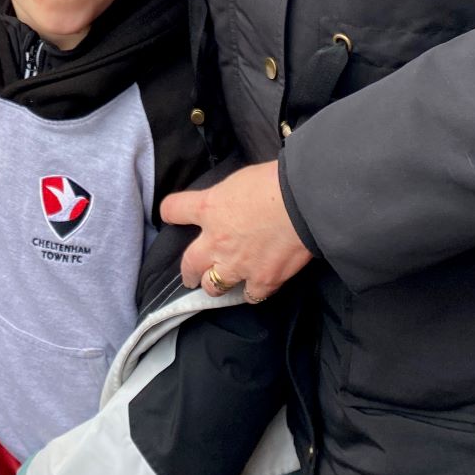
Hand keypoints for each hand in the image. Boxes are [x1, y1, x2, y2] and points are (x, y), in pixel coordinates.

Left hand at [160, 161, 311, 302]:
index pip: (173, 210)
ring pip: (213, 286)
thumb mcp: (240, 179)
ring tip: (219, 284)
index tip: (172, 215)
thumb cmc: (275, 181)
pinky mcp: (262, 280)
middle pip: (189, 264)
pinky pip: (249, 295)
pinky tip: (254, 287)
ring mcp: (237, 265)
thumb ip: (228, 195)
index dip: (171, 212)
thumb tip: (231, 199)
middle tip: (189, 275)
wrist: (304, 202)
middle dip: (188, 271)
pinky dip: (251, 291)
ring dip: (215, 284)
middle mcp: (216, 240)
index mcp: (208, 208)